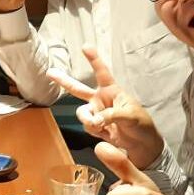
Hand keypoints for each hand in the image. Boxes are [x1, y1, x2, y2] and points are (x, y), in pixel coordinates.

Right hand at [47, 47, 164, 168]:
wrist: (143, 148)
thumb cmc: (142, 126)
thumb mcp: (130, 116)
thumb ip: (111, 115)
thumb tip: (95, 120)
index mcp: (112, 92)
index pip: (102, 73)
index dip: (94, 60)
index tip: (86, 47)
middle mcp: (101, 100)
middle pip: (78, 89)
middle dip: (64, 81)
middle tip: (50, 72)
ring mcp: (97, 114)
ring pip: (81, 113)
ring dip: (87, 120)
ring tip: (99, 126)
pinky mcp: (96, 127)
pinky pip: (86, 126)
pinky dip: (93, 130)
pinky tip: (105, 133)